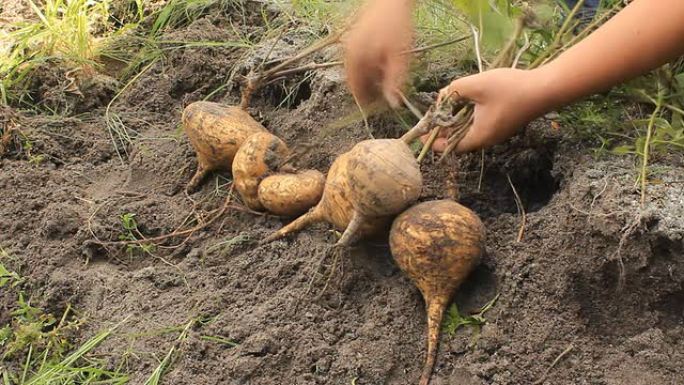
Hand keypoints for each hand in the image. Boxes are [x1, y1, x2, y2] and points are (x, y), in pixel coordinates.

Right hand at [343, 0, 412, 107]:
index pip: (356, 91)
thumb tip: (392, 104)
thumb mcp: (399, 58)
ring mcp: (350, 46)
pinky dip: (369, 65)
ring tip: (387, 74)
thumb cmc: (397, 26)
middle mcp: (348, 55)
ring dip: (371, 77)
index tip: (381, 104)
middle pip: (356, 82)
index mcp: (356, 61)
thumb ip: (394, 81)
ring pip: (358, 71)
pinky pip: (359, 60)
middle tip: (387, 90)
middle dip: (370, 88)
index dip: (368, 101)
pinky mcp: (355, 39)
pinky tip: (383, 62)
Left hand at [424, 68, 554, 152]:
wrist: (546, 88)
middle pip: (458, 140)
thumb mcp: (476, 85)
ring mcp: (497, 133)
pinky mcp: (504, 124)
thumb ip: (453, 90)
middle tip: (433, 115)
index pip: (449, 147)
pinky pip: (480, 124)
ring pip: (469, 131)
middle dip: (444, 129)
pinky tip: (468, 101)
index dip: (434, 141)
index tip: (422, 133)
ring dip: (457, 120)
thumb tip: (441, 96)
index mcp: (479, 137)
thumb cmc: (510, 88)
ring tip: (448, 106)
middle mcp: (487, 140)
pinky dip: (469, 116)